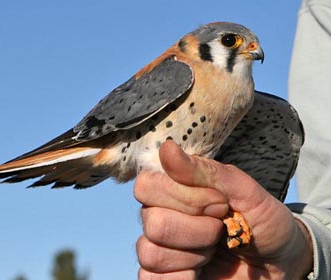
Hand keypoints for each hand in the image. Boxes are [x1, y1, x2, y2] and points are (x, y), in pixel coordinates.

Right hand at [134, 141, 312, 278]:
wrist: (279, 260)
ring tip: (213, 250)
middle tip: (221, 228)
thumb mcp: (245, 191)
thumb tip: (166, 149)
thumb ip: (206, 171)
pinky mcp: (162, 276)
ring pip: (151, 253)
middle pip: (152, 222)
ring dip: (193, 255)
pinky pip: (151, 279)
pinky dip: (181, 277)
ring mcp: (159, 247)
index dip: (184, 197)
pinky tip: (200, 271)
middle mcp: (158, 215)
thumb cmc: (261, 220)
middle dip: (198, 229)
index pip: (148, 186)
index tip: (220, 202)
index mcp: (171, 189)